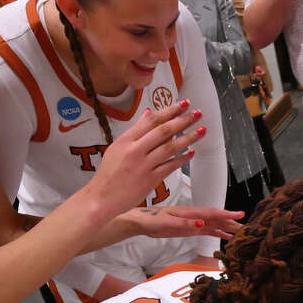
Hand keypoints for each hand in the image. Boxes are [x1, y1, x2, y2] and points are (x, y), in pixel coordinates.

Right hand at [88, 101, 202, 219]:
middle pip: (163, 131)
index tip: (182, 104)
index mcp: (125, 140)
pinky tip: (192, 152)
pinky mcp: (150, 180)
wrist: (101, 199)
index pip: (151, 120)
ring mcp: (143, 165)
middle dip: (182, 120)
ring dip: (188, 138)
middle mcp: (134, 150)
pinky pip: (170, 166)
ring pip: (170, 147)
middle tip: (196, 113)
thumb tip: (149, 113)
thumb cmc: (108, 174)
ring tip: (201, 130)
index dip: (169, 110)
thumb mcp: (116, 148)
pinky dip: (182, 159)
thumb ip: (134, 131)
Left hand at [120, 205, 243, 241]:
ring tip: (240, 233)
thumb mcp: (167, 223)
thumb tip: (201, 224)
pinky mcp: (190, 228)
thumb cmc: (152, 220)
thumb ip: (184, 225)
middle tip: (246, 228)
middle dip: (231, 222)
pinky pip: (207, 230)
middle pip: (216, 218)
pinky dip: (218, 233)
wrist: (142, 222)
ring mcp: (193, 222)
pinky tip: (226, 237)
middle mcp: (194, 216)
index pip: (212, 213)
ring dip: (227, 228)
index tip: (240, 215)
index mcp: (190, 212)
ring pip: (214, 224)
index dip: (226, 214)